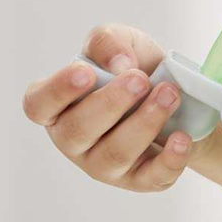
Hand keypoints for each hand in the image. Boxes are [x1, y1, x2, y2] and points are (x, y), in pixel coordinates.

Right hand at [22, 23, 196, 192]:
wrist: (182, 98)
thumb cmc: (137, 70)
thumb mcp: (122, 43)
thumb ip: (108, 42)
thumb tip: (118, 64)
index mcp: (59, 106)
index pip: (38, 104)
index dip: (58, 90)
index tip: (86, 72)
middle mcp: (74, 139)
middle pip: (78, 130)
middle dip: (112, 103)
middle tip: (141, 79)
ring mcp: (103, 165)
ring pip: (115, 154)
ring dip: (145, 122)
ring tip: (169, 94)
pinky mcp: (138, 180)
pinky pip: (151, 178)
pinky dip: (169, 158)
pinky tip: (182, 137)